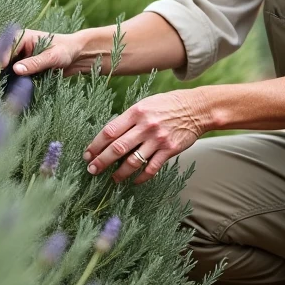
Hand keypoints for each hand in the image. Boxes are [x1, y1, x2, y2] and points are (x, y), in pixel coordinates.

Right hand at [0, 28, 86, 76]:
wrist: (75, 55)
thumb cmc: (66, 50)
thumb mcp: (53, 57)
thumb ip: (36, 62)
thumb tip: (16, 69)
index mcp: (21, 37)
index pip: (4, 46)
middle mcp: (14, 45)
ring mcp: (14, 57)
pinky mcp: (17, 68)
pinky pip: (3, 74)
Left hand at [83, 89, 211, 184]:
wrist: (197, 108)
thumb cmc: (168, 104)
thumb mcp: (146, 104)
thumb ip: (129, 118)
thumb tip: (110, 135)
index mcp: (136, 112)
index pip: (109, 131)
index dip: (95, 145)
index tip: (87, 154)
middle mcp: (145, 126)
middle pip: (117, 148)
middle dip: (101, 162)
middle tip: (92, 170)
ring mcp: (157, 139)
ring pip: (132, 161)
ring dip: (119, 173)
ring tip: (112, 179)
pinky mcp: (169, 150)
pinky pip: (151, 168)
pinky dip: (141, 177)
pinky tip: (134, 180)